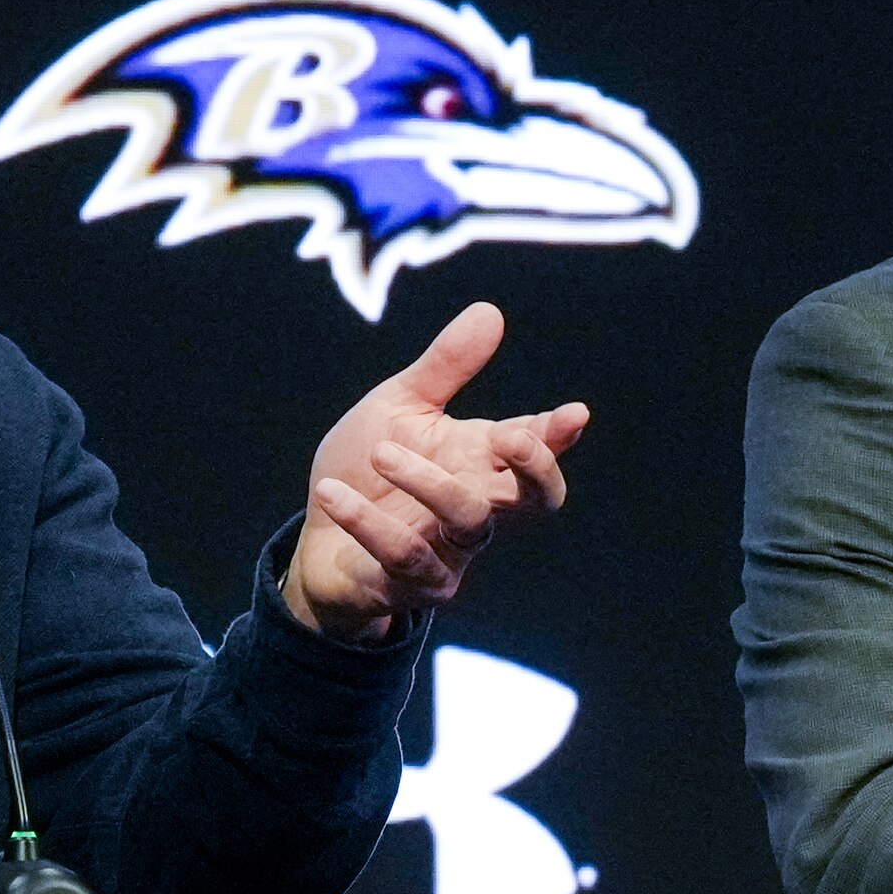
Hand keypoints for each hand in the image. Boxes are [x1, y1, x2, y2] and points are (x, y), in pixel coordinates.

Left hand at [284, 302, 587, 646]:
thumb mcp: (399, 408)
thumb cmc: (366, 468)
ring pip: (470, 519)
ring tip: (380, 453)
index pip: (534, 446)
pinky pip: (404, 555)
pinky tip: (331, 493)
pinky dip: (368, 522)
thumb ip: (444, 367)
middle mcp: (480, 504)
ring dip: (428, 483)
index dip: (558, 434)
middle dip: (535, 470)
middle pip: (536, 500)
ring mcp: (453, 549)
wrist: (318, 535)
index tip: (575, 414)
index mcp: (482, 458)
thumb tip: (491, 311)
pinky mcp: (416, 582)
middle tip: (514, 437)